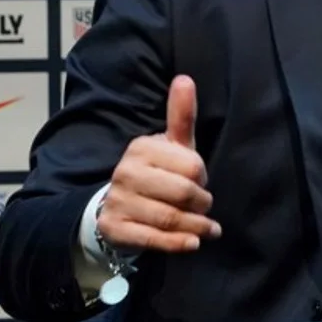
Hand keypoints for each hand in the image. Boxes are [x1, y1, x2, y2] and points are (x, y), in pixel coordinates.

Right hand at [97, 75, 221, 252]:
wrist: (118, 205)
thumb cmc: (156, 171)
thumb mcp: (171, 144)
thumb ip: (181, 115)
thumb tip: (185, 78)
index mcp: (142, 147)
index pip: (192, 166)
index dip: (203, 177)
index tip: (201, 181)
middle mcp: (126, 172)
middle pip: (183, 193)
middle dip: (202, 203)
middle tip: (205, 206)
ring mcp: (118, 201)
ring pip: (170, 218)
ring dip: (196, 226)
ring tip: (207, 228)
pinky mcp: (114, 228)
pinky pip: (153, 239)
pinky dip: (178, 243)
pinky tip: (194, 243)